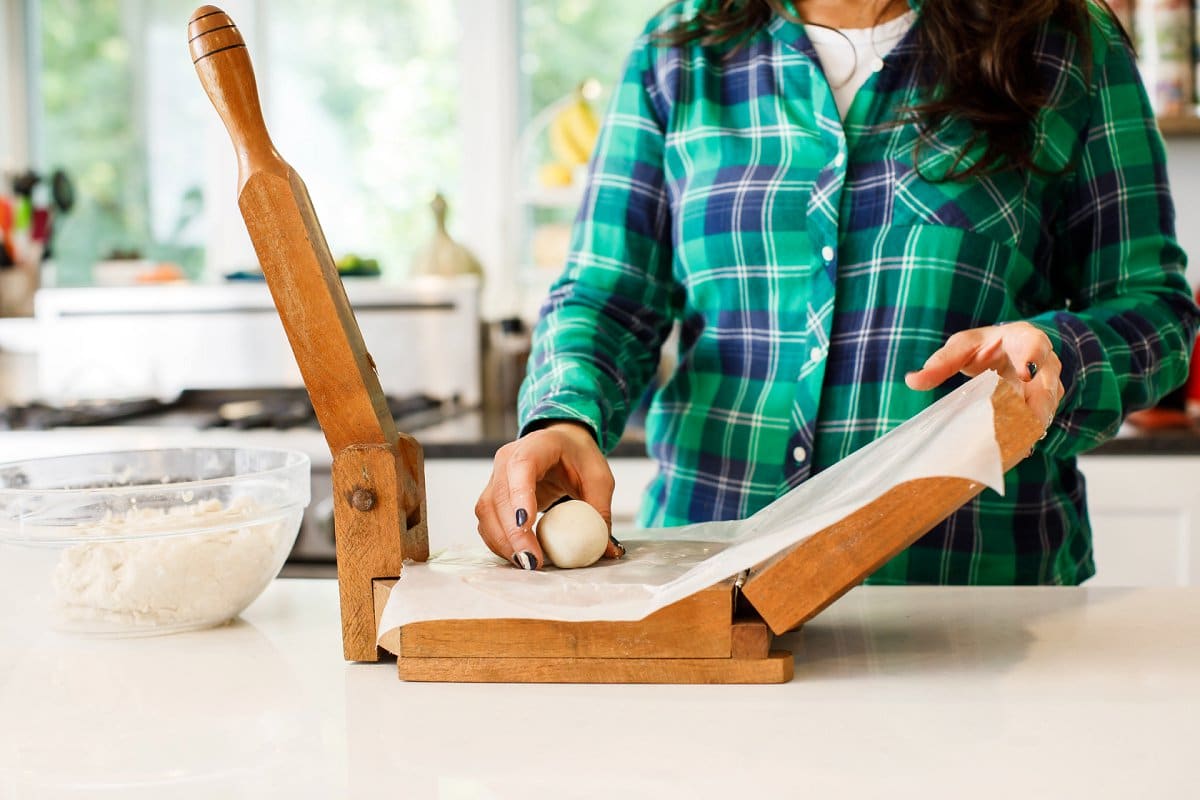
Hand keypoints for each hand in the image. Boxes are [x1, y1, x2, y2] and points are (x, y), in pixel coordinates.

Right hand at [475, 421, 622, 568]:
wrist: (561, 445)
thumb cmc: (579, 458)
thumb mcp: (599, 479)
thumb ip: (601, 512)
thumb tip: (609, 550)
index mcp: (538, 445)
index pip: (521, 467)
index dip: (520, 495)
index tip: (527, 525)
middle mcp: (508, 458)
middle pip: (499, 497)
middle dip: (512, 534)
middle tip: (532, 561)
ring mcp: (495, 476)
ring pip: (487, 511)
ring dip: (503, 542)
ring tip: (527, 563)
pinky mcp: (492, 494)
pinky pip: (487, 521)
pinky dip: (499, 542)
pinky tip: (518, 556)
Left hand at [904, 322, 1064, 431]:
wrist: (1010, 353)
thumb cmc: (986, 347)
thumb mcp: (962, 346)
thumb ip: (941, 362)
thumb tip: (912, 380)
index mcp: (1024, 339)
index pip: (1035, 345)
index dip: (1033, 358)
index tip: (1026, 373)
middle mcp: (1044, 365)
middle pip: (1048, 385)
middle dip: (1040, 404)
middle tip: (1029, 422)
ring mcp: (1048, 389)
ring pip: (1047, 409)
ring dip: (1032, 427)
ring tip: (1014, 445)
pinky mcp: (1043, 408)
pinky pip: (1038, 425)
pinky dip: (1026, 438)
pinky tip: (1011, 453)